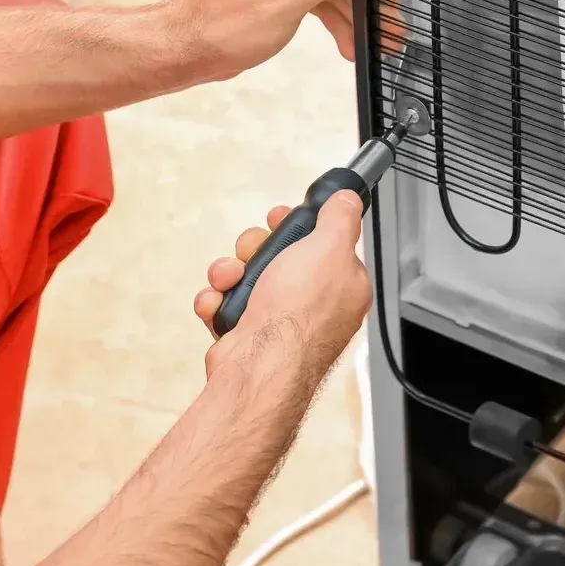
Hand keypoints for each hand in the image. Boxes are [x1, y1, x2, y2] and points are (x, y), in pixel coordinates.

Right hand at [193, 191, 372, 378]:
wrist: (259, 365)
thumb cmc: (299, 312)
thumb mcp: (329, 248)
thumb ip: (340, 220)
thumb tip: (347, 200)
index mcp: (342, 285)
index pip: (324, 245)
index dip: (300, 228)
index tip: (282, 218)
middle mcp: (314, 305)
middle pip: (280, 257)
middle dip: (256, 248)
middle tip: (252, 249)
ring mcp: (280, 321)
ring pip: (248, 277)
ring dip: (230, 272)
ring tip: (229, 279)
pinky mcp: (249, 336)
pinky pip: (226, 304)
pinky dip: (217, 301)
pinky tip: (218, 304)